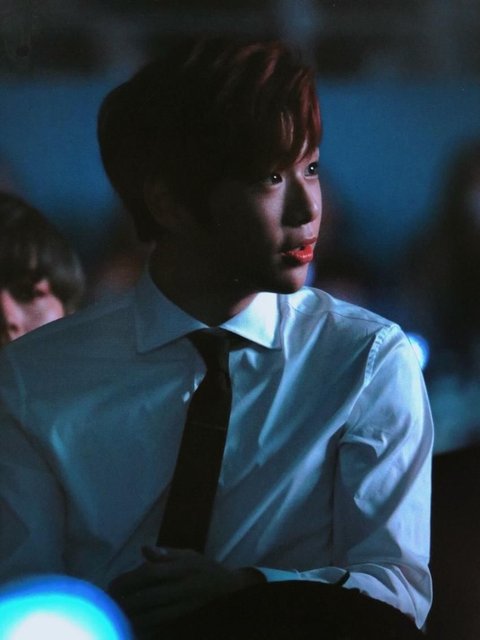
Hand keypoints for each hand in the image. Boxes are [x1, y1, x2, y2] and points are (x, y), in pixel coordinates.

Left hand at [109, 546, 263, 635]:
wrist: (231, 592)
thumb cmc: (206, 570)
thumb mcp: (190, 555)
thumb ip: (166, 554)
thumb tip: (144, 549)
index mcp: (182, 569)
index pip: (150, 573)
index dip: (128, 580)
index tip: (112, 585)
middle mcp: (183, 588)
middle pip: (148, 597)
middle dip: (124, 601)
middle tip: (107, 602)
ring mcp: (184, 607)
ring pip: (152, 616)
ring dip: (130, 617)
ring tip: (114, 615)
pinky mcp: (184, 621)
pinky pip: (160, 627)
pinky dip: (144, 627)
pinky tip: (131, 626)